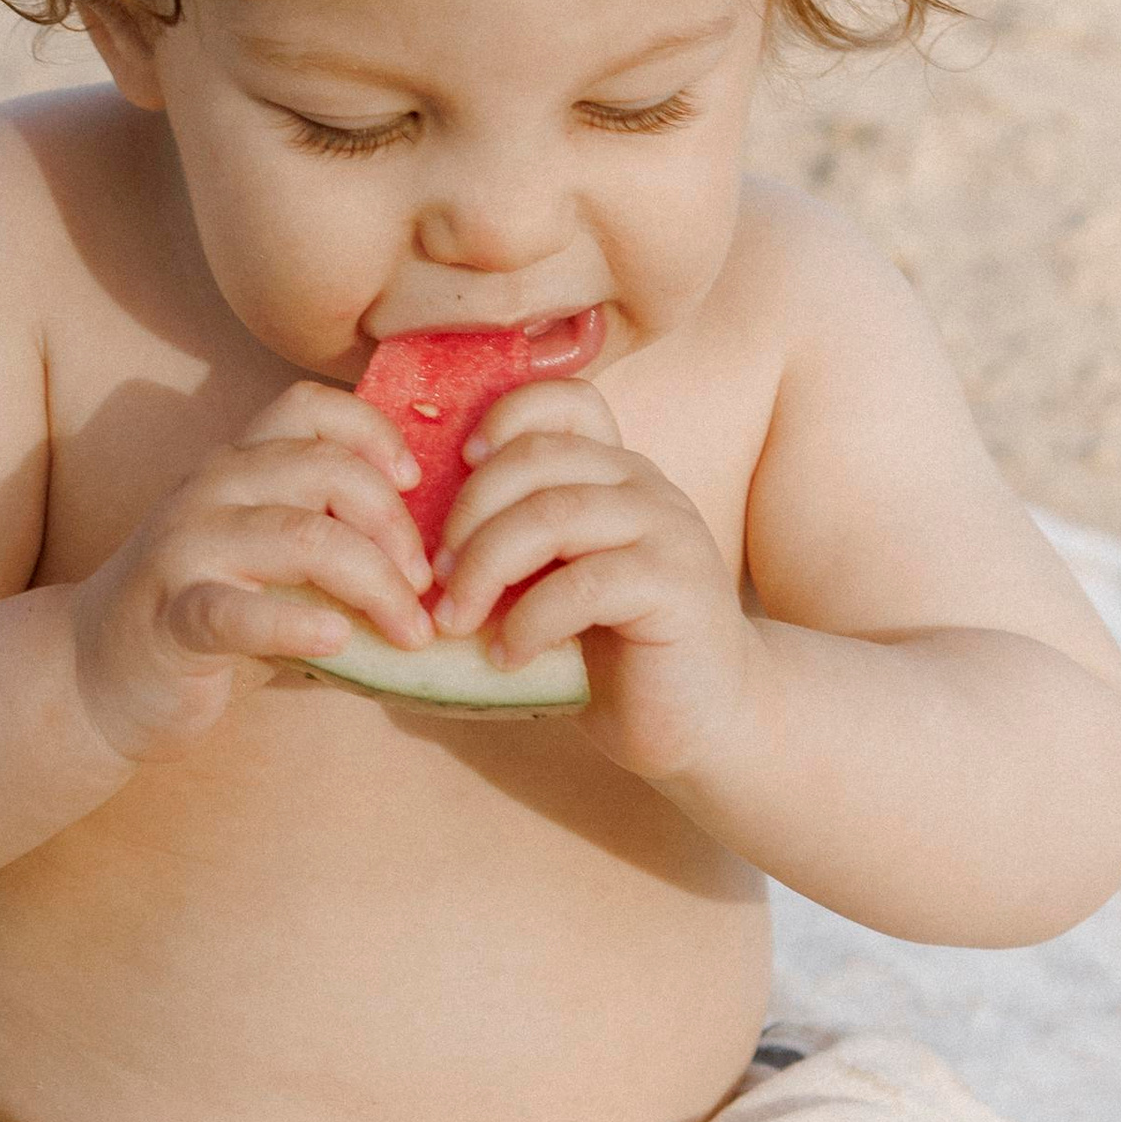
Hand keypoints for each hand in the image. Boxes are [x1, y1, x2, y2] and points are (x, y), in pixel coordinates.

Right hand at [68, 381, 436, 763]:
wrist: (97, 674)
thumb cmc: (205, 613)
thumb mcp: (267, 558)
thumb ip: (329, 538)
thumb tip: (436, 555)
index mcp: (235, 465)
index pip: (309, 407)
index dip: (373, 431)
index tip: (414, 483)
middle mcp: (209, 490)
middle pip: (325, 470)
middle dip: (395, 527)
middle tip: (426, 587)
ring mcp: (184, 548)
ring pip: (303, 537)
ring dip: (374, 584)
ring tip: (408, 630)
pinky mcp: (170, 616)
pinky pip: (240, 611)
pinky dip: (296, 622)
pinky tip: (336, 640)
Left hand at [431, 378, 755, 784]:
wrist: (708, 719)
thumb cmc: (615, 654)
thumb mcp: (555, 583)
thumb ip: (516, 545)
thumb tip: (412, 539)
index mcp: (615, 473)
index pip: (564, 403)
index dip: (504, 418)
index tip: (459, 466)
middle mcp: (645, 486)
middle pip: (537, 460)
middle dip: (468, 516)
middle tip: (435, 580)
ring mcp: (668, 531)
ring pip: (554, 516)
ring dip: (487, 568)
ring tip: (456, 621)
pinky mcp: (677, 586)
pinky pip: (584, 585)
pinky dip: (529, 621)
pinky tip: (508, 657)